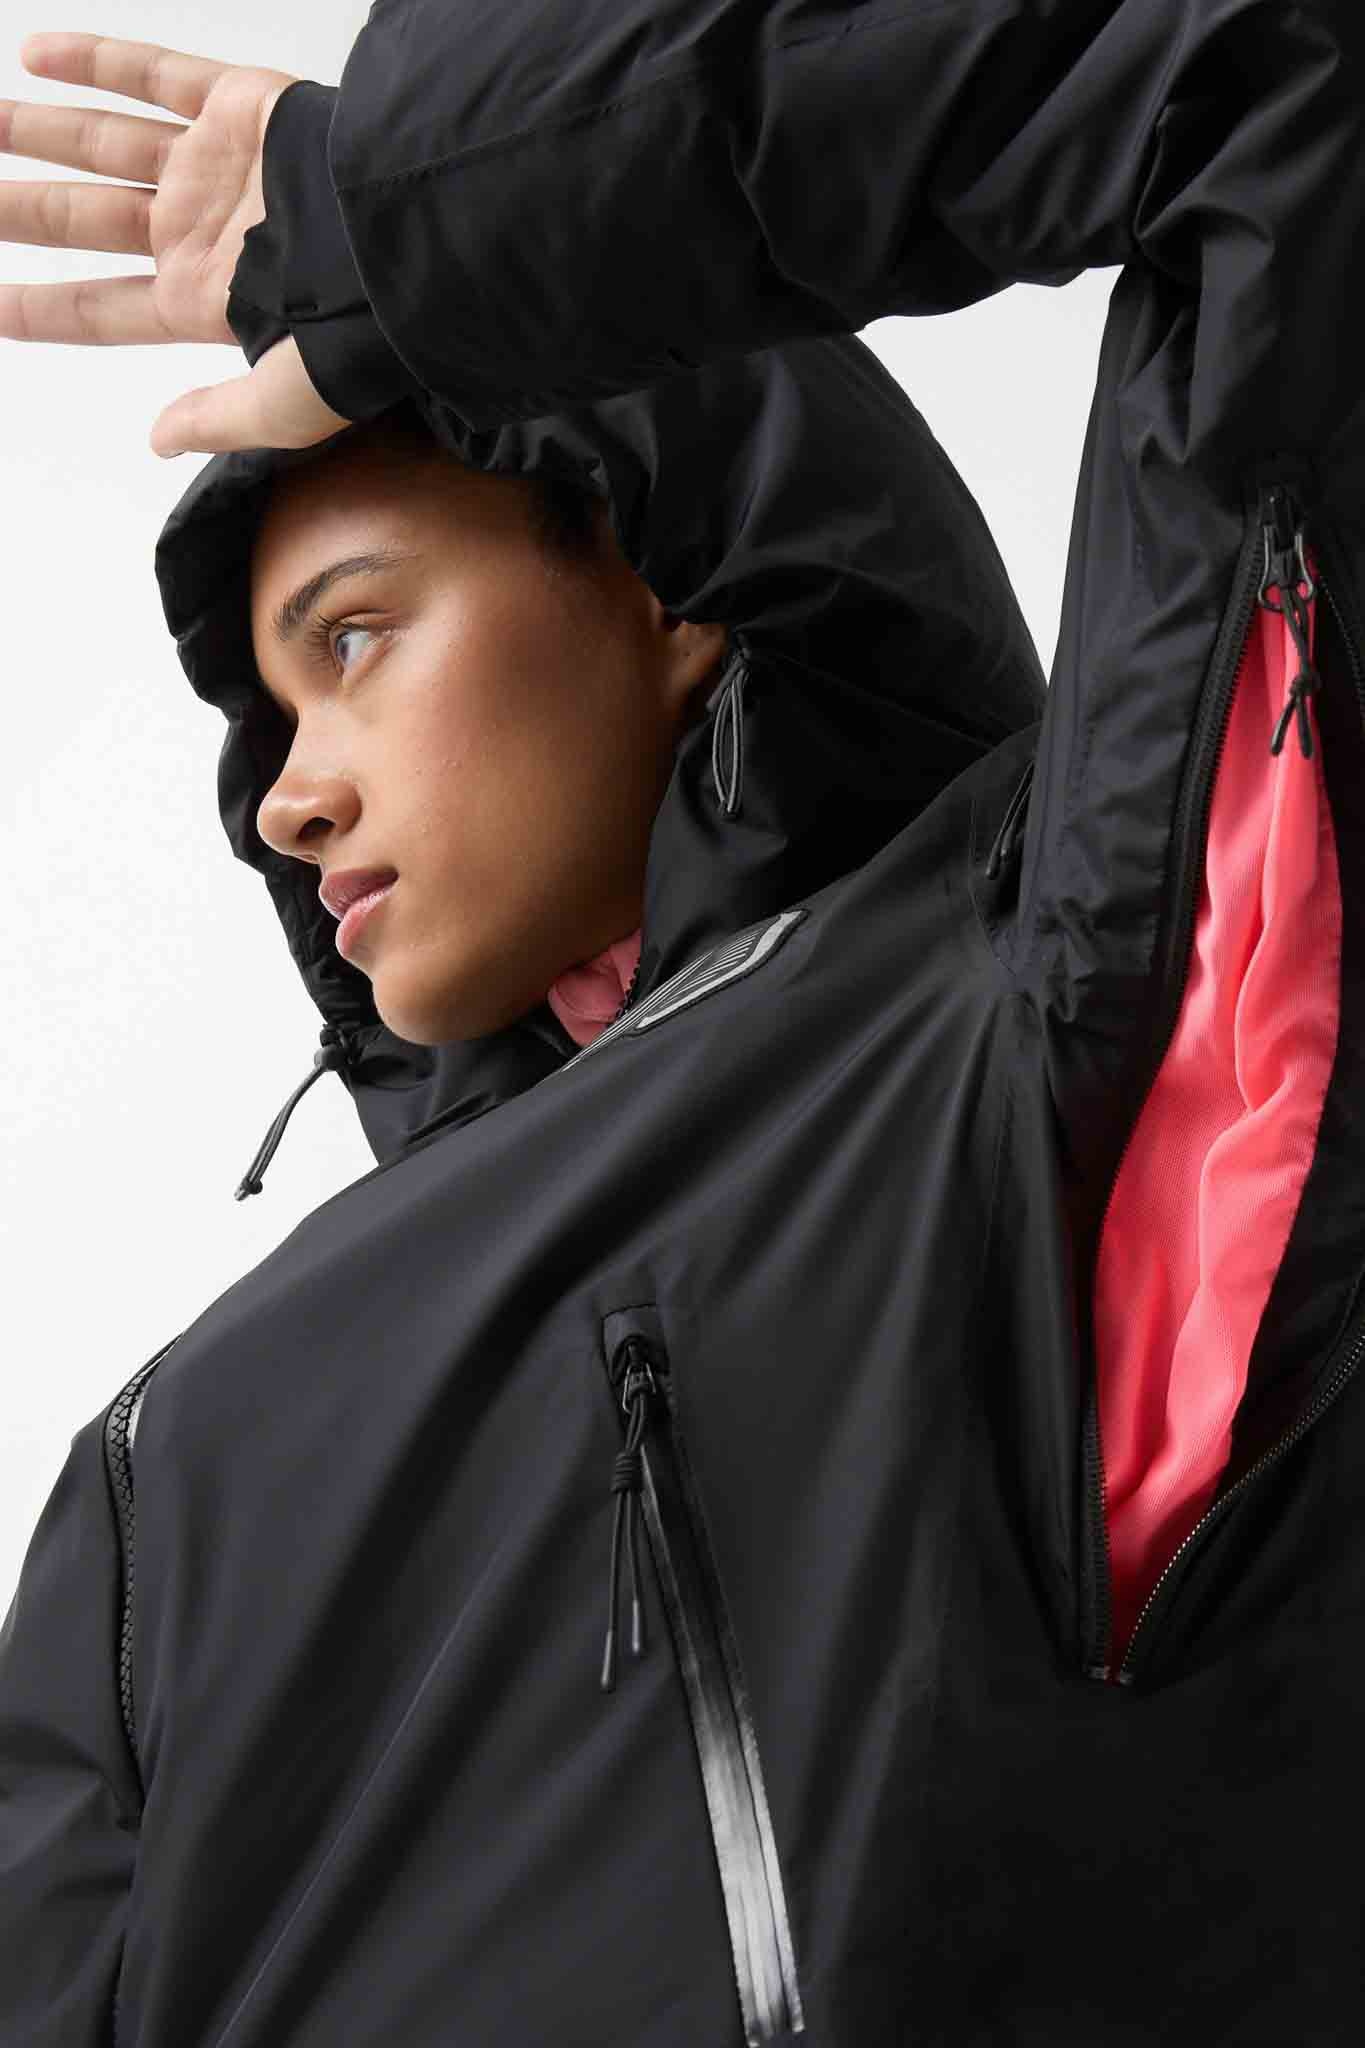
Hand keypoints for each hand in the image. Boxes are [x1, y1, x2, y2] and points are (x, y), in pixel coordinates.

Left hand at [0, 31, 353, 455]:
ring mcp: (212, 167)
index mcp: (205, 300)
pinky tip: (35, 57)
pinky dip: (95, 60)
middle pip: (85, 220)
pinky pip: (155, 74)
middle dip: (21, 210)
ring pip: (102, 143)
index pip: (102, 309)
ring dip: (38, 130)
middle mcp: (199, 231)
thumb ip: (219, 419)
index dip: (41, 310)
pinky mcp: (238, 107)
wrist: (414, 239)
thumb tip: (159, 441)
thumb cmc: (364, 328)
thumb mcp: (289, 403)